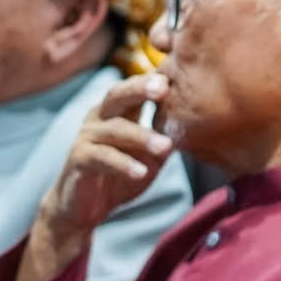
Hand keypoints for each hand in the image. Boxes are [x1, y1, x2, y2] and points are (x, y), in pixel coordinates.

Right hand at [40, 72, 175, 237]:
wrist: (85, 206)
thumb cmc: (121, 175)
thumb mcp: (150, 155)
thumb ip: (167, 137)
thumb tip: (201, 124)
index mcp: (118, 112)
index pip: (135, 89)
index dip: (153, 80)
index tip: (177, 73)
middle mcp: (100, 118)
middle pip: (118, 95)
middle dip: (140, 89)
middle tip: (164, 88)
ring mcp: (87, 137)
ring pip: (114, 129)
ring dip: (141, 136)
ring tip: (165, 147)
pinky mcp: (79, 160)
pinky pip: (102, 158)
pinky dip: (122, 164)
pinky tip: (141, 172)